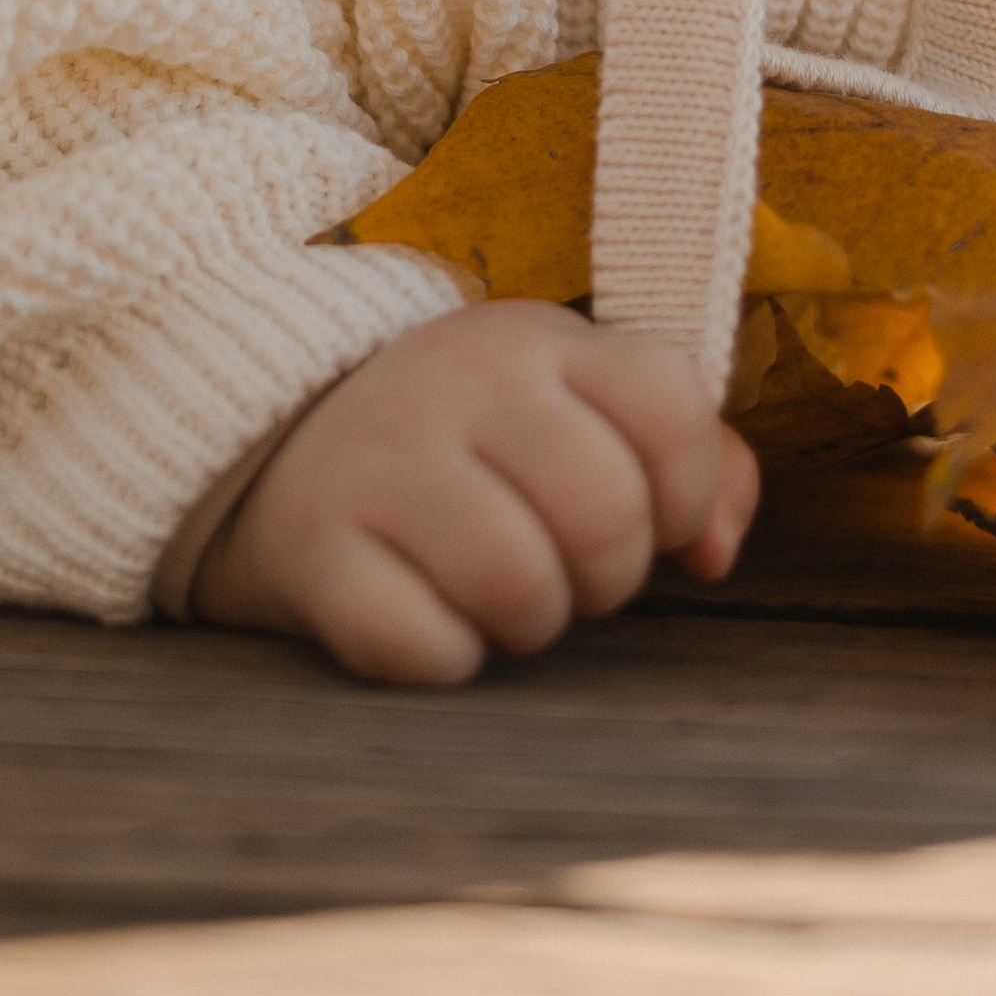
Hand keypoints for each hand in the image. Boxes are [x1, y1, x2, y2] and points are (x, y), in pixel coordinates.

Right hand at [191, 298, 758, 685]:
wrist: (278, 435)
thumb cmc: (474, 440)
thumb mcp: (578, 406)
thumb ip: (691, 457)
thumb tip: (717, 553)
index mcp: (538, 339)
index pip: (674, 407)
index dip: (685, 492)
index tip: (646, 513)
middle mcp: (458, 381)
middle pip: (608, 514)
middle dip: (606, 574)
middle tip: (561, 564)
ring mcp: (380, 460)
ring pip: (520, 585)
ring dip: (527, 621)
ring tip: (496, 593)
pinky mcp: (314, 548)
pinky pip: (422, 645)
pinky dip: (441, 656)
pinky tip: (428, 617)